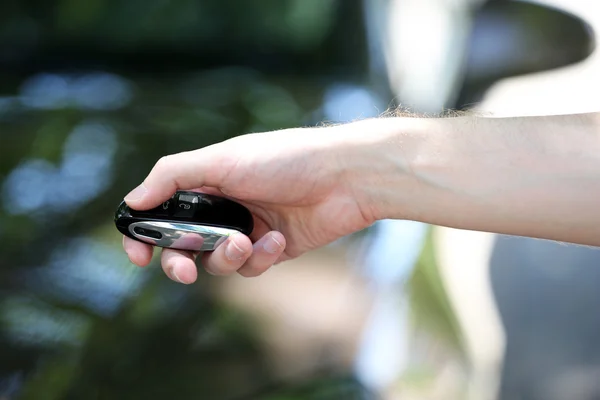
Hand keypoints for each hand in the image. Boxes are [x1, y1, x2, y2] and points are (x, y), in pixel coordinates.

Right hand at [122, 126, 377, 283]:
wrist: (344, 176)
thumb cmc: (284, 159)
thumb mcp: (222, 159)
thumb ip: (172, 176)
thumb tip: (131, 202)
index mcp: (205, 181)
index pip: (161, 212)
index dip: (145, 236)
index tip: (138, 258)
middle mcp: (223, 206)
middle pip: (184, 246)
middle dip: (180, 262)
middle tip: (185, 271)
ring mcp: (247, 228)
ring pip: (217, 262)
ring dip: (226, 257)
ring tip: (246, 241)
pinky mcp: (273, 248)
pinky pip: (252, 267)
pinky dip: (261, 257)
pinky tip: (279, 239)